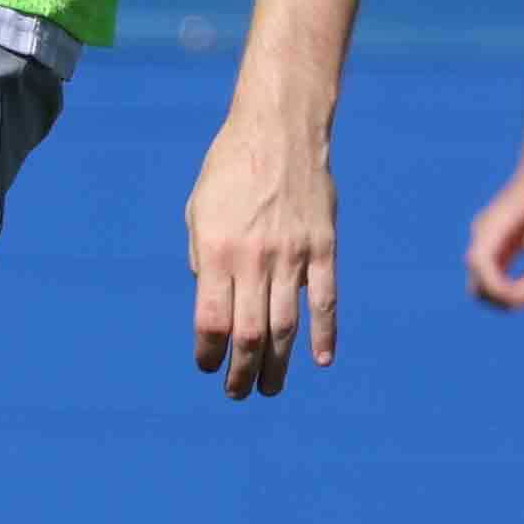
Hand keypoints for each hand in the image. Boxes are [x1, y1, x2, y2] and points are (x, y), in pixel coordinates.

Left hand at [186, 99, 338, 396]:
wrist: (279, 131)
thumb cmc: (230, 169)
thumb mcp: (198, 210)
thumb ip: (203, 258)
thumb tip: (212, 301)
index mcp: (217, 251)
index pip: (211, 319)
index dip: (208, 351)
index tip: (207, 366)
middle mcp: (254, 259)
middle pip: (250, 332)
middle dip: (242, 370)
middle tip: (237, 393)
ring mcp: (293, 256)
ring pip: (286, 325)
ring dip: (277, 364)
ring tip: (269, 389)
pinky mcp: (324, 248)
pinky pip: (325, 299)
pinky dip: (324, 333)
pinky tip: (320, 360)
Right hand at [463, 149, 523, 310]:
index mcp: (493, 225)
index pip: (480, 264)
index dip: (501, 285)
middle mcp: (483, 237)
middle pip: (476, 283)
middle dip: (504, 298)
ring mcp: (488, 244)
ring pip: (481, 287)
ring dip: (506, 298)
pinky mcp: (499, 249)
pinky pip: (493, 280)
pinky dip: (509, 291)